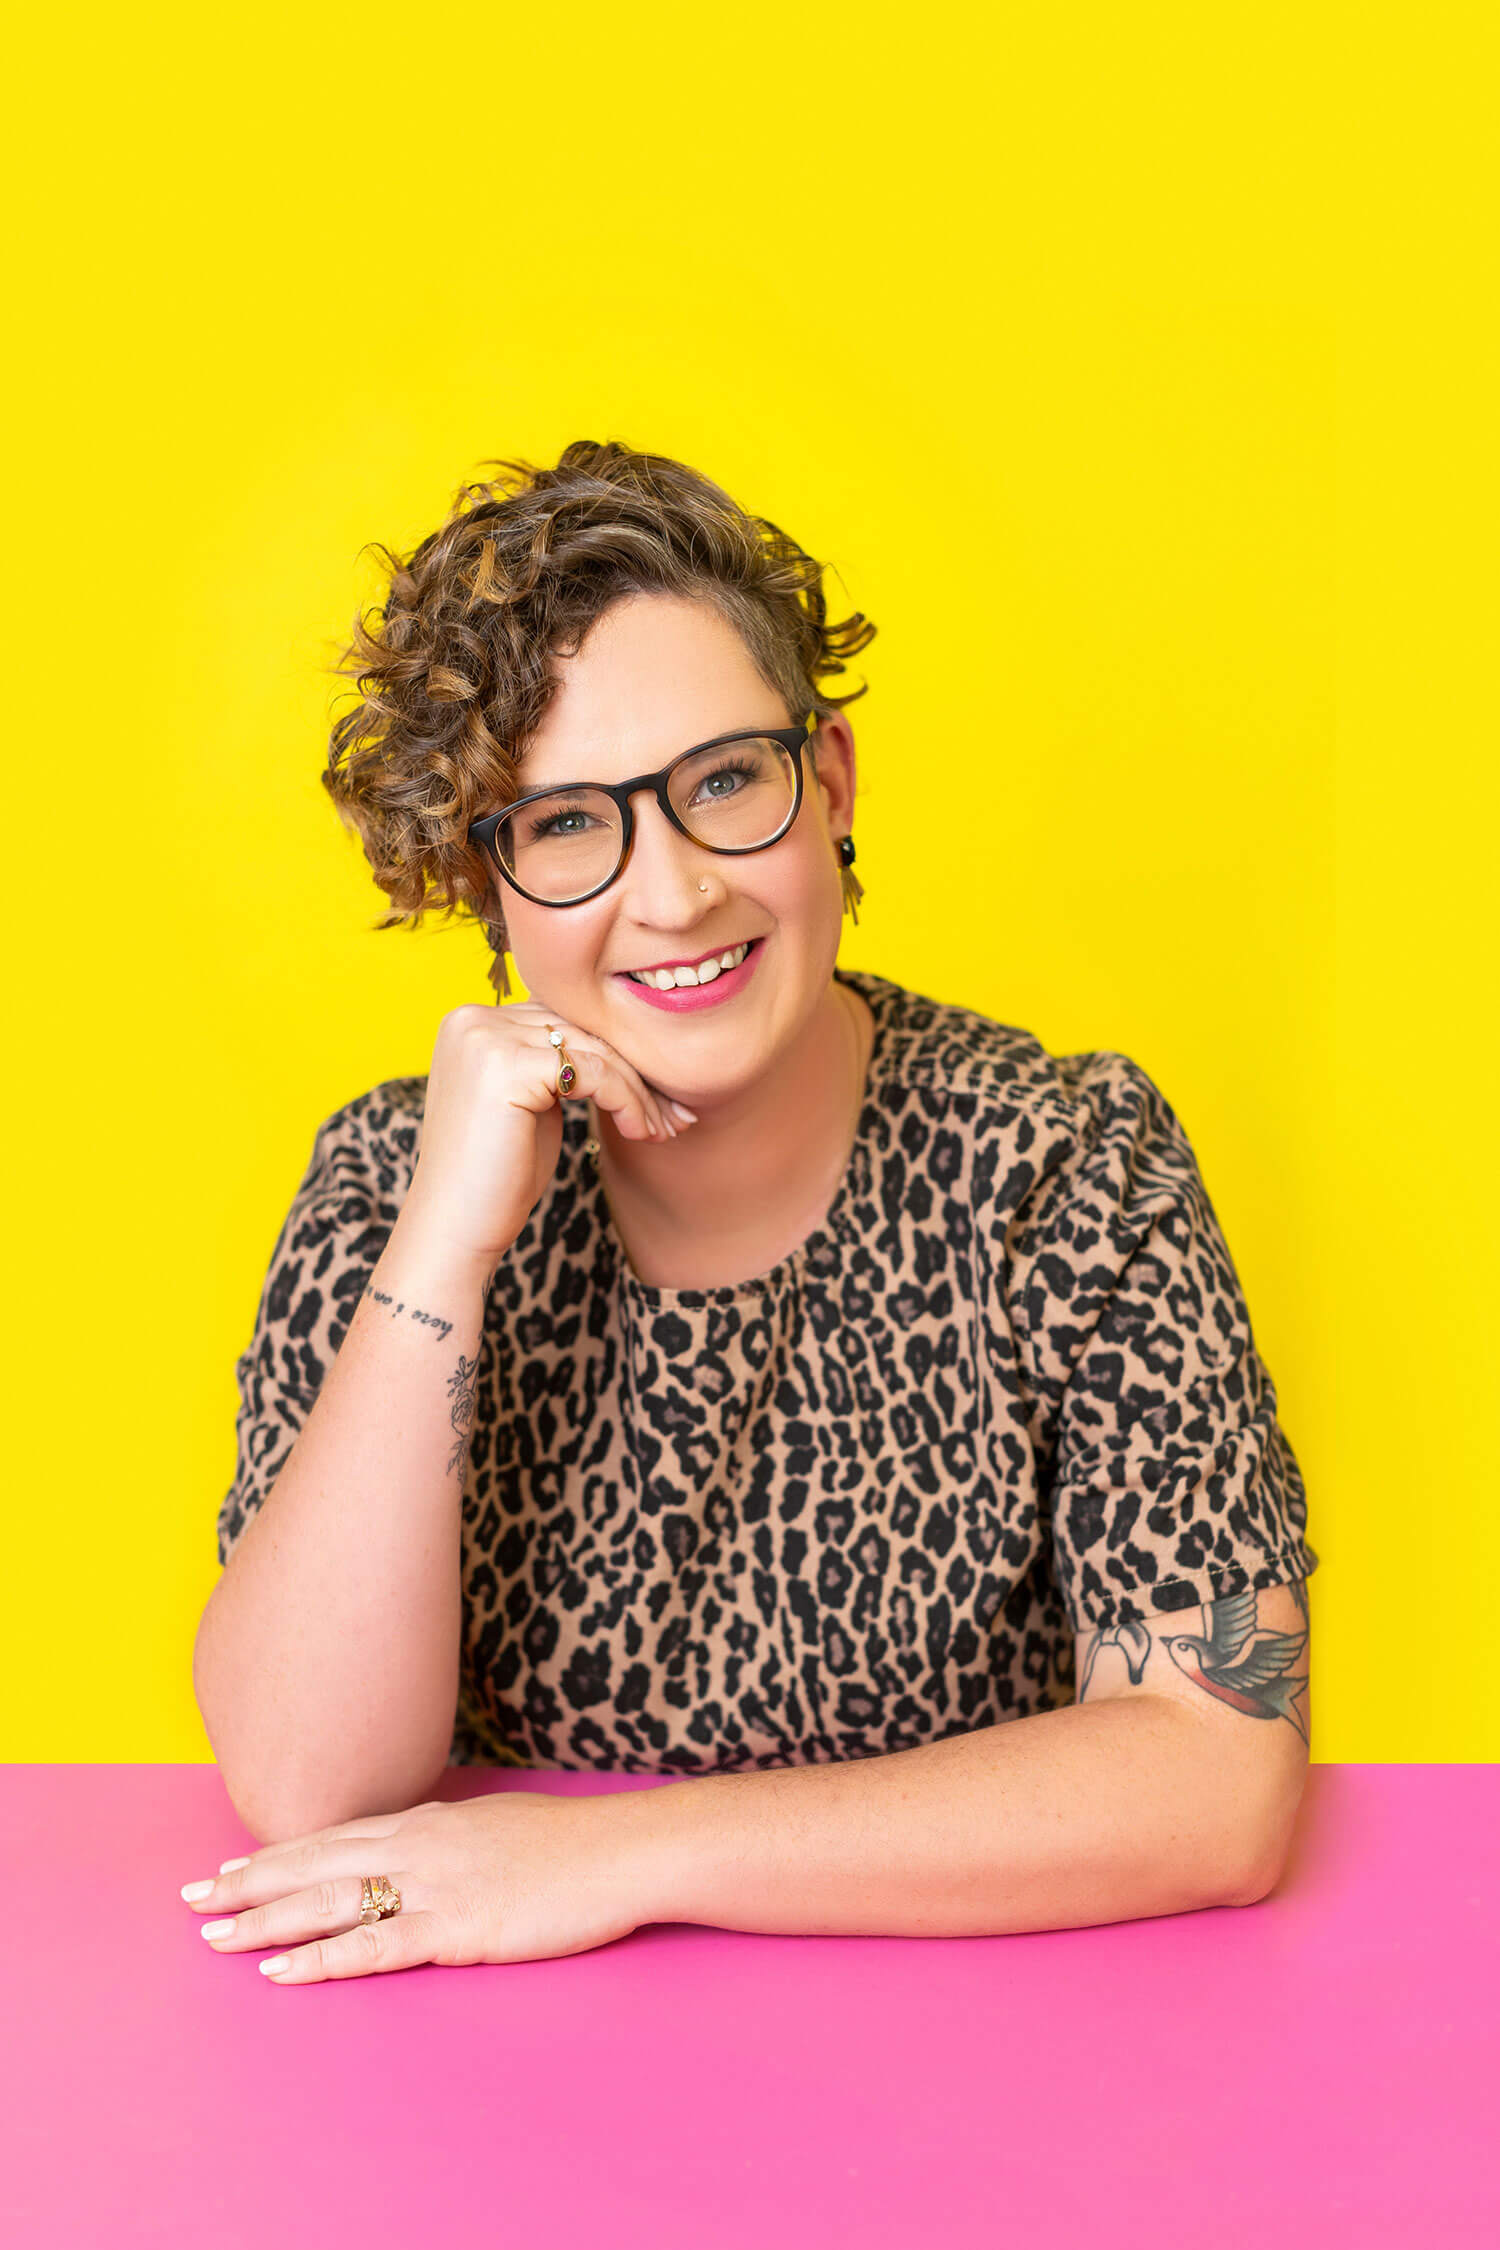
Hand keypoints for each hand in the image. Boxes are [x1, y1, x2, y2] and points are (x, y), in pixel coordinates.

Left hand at [180, 1790, 653, 1982]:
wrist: (623, 1850)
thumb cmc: (575, 1843)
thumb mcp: (500, 1824)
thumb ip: (452, 1838)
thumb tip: (423, 1844)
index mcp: (431, 1820)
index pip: (336, 1836)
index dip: (278, 1854)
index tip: (230, 1867)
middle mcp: (420, 1844)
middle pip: (316, 1862)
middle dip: (250, 1883)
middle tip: (192, 1900)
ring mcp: (434, 1885)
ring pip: (330, 1901)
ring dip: (266, 1921)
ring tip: (214, 1938)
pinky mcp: (456, 1926)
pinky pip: (372, 1947)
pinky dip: (319, 1959)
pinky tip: (280, 1970)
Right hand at [401, 999, 696, 1268]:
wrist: (456, 1228)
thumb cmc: (498, 1176)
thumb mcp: (531, 1103)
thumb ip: (557, 1063)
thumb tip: (623, 1042)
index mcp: (472, 1020)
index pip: (564, 1020)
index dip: (616, 1055)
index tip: (661, 1096)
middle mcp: (472, 1018)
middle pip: (581, 1030)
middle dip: (637, 1073)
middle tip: (678, 1114)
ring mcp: (485, 1038)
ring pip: (594, 1050)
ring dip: (640, 1092)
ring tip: (666, 1129)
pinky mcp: (507, 1065)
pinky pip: (593, 1073)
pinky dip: (628, 1102)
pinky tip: (641, 1132)